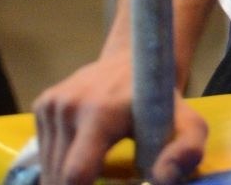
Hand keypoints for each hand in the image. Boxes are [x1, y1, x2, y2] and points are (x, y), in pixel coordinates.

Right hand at [33, 52, 206, 184]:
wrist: (136, 59)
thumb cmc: (163, 99)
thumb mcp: (188, 123)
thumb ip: (187, 150)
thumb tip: (163, 178)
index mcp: (101, 114)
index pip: (75, 173)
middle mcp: (69, 107)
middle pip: (59, 176)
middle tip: (106, 180)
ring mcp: (52, 104)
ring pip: (48, 167)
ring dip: (67, 180)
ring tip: (95, 174)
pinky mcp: (42, 105)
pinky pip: (44, 152)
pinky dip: (59, 164)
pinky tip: (83, 155)